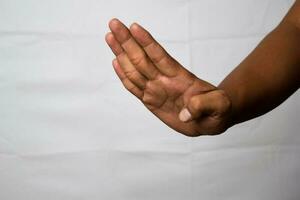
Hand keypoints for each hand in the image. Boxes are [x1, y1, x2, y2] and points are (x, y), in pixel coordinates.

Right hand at [105, 18, 232, 136]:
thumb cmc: (217, 109)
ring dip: (121, 53)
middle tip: (114, 23)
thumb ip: (203, 106)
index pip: (160, 56)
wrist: (211, 119)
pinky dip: (123, 76)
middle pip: (142, 58)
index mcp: (180, 77)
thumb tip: (185, 114)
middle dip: (127, 41)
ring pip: (134, 69)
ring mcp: (156, 89)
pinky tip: (116, 62)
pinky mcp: (151, 101)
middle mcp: (164, 80)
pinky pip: (134, 87)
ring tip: (110, 37)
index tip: (134, 27)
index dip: (147, 42)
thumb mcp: (219, 107)